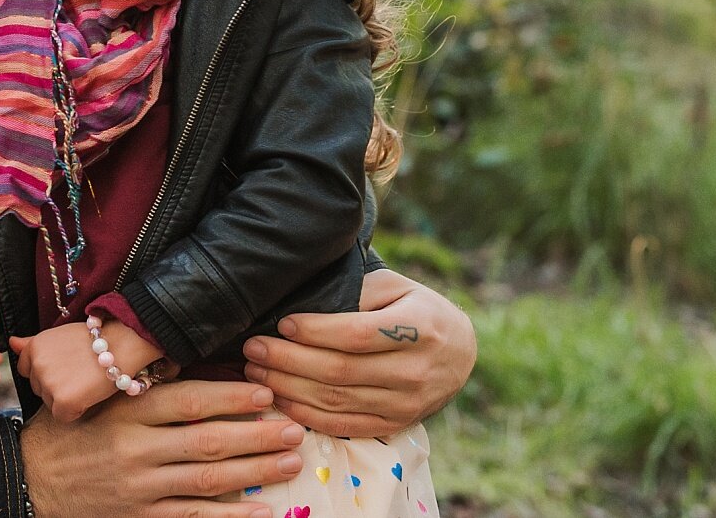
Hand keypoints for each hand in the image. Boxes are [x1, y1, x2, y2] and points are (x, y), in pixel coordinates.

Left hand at [10, 318, 161, 422]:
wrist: (123, 343)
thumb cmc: (95, 339)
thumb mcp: (60, 335)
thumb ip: (32, 343)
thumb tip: (11, 343)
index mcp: (34, 347)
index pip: (26, 370)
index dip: (48, 370)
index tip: (66, 364)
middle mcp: (37, 364)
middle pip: (38, 388)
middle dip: (56, 385)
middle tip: (79, 371)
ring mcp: (49, 383)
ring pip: (50, 403)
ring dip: (66, 397)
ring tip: (86, 379)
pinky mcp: (62, 401)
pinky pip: (63, 416)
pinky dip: (77, 410)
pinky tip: (89, 392)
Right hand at [21, 379, 304, 517]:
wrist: (28, 482)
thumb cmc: (71, 431)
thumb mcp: (100, 398)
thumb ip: (145, 383)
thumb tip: (191, 356)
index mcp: (128, 413)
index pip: (189, 401)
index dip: (230, 397)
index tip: (265, 392)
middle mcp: (136, 451)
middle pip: (207, 442)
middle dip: (256, 436)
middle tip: (293, 428)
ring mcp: (140, 489)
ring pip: (207, 481)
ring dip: (253, 472)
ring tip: (288, 463)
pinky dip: (228, 517)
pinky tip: (259, 512)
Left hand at [240, 267, 476, 436]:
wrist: (461, 353)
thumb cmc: (420, 310)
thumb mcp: (398, 288)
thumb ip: (360, 294)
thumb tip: (308, 303)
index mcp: (420, 328)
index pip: (357, 335)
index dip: (315, 331)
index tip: (283, 323)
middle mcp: (415, 370)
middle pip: (339, 371)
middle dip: (288, 361)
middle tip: (254, 349)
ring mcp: (406, 404)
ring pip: (336, 401)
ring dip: (289, 389)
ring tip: (256, 374)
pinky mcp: (395, 425)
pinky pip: (344, 426)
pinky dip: (307, 416)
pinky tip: (281, 402)